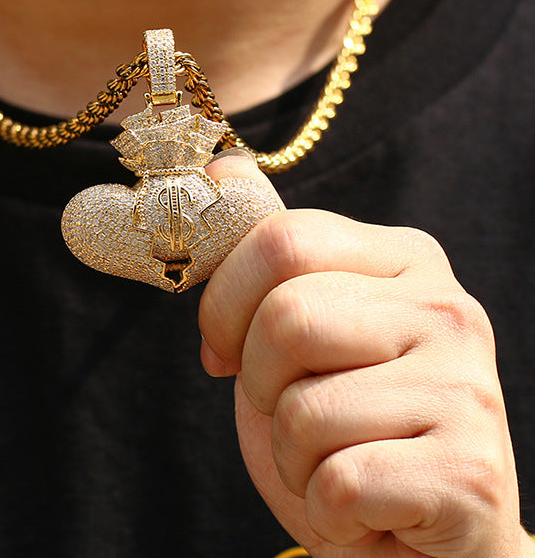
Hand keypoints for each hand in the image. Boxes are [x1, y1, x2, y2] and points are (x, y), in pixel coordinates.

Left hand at [199, 153, 532, 557]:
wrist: (419, 536)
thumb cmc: (348, 423)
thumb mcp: (302, 325)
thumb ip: (269, 252)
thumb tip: (218, 167)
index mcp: (406, 258)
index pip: (282, 240)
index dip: (225, 300)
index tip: (222, 349)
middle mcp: (449, 309)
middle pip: (285, 319)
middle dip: (257, 382)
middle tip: (290, 413)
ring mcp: (467, 389)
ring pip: (301, 410)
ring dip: (291, 455)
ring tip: (334, 460)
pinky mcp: (470, 473)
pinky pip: (336, 482)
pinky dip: (325, 508)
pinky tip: (365, 508)